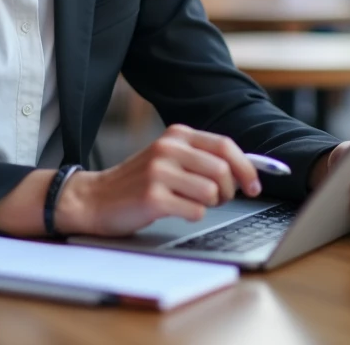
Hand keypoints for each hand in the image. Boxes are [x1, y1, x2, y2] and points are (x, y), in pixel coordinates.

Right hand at [56, 124, 260, 236]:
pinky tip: (174, 211)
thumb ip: (201, 158)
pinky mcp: (153, 197)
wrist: (94, 199)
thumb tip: (246, 172)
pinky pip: (195, 211)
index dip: (247, 167)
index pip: (225, 145)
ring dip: (209, 205)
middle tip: (218, 200)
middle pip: (222, 170)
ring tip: (190, 203)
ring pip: (211, 192)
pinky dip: (192, 215)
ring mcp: (159, 172)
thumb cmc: (138, 182)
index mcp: (176, 134)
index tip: (255, 185)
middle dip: (229, 191)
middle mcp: (168, 148)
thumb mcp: (168, 158)